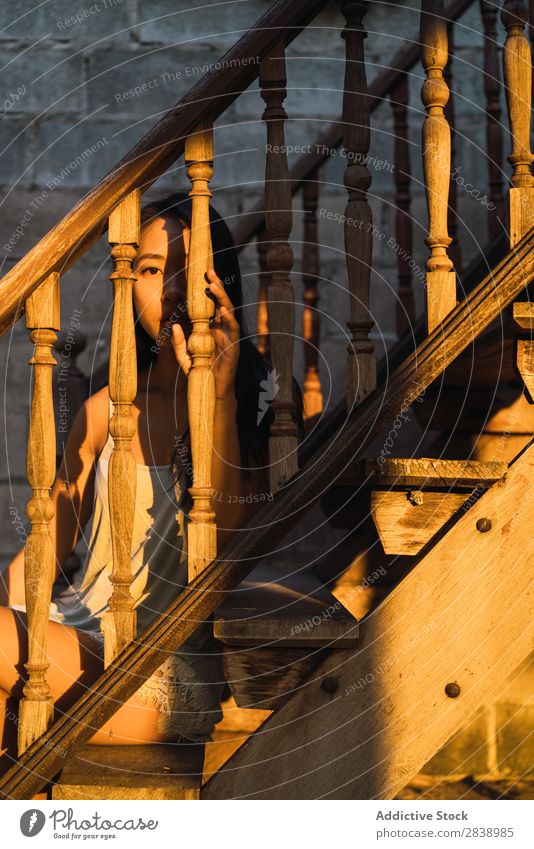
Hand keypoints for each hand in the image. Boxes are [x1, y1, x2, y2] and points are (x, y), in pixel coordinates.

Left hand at [171, 268, 239, 399]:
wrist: (212, 392)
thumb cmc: (200, 374)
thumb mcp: (184, 357)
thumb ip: (177, 343)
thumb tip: (172, 325)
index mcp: (210, 329)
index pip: (209, 305)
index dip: (206, 290)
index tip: (200, 275)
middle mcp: (221, 329)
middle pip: (220, 303)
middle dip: (216, 286)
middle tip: (209, 271)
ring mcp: (228, 336)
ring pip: (228, 311)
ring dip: (222, 297)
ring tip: (214, 285)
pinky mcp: (233, 346)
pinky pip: (232, 329)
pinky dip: (228, 318)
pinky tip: (222, 309)